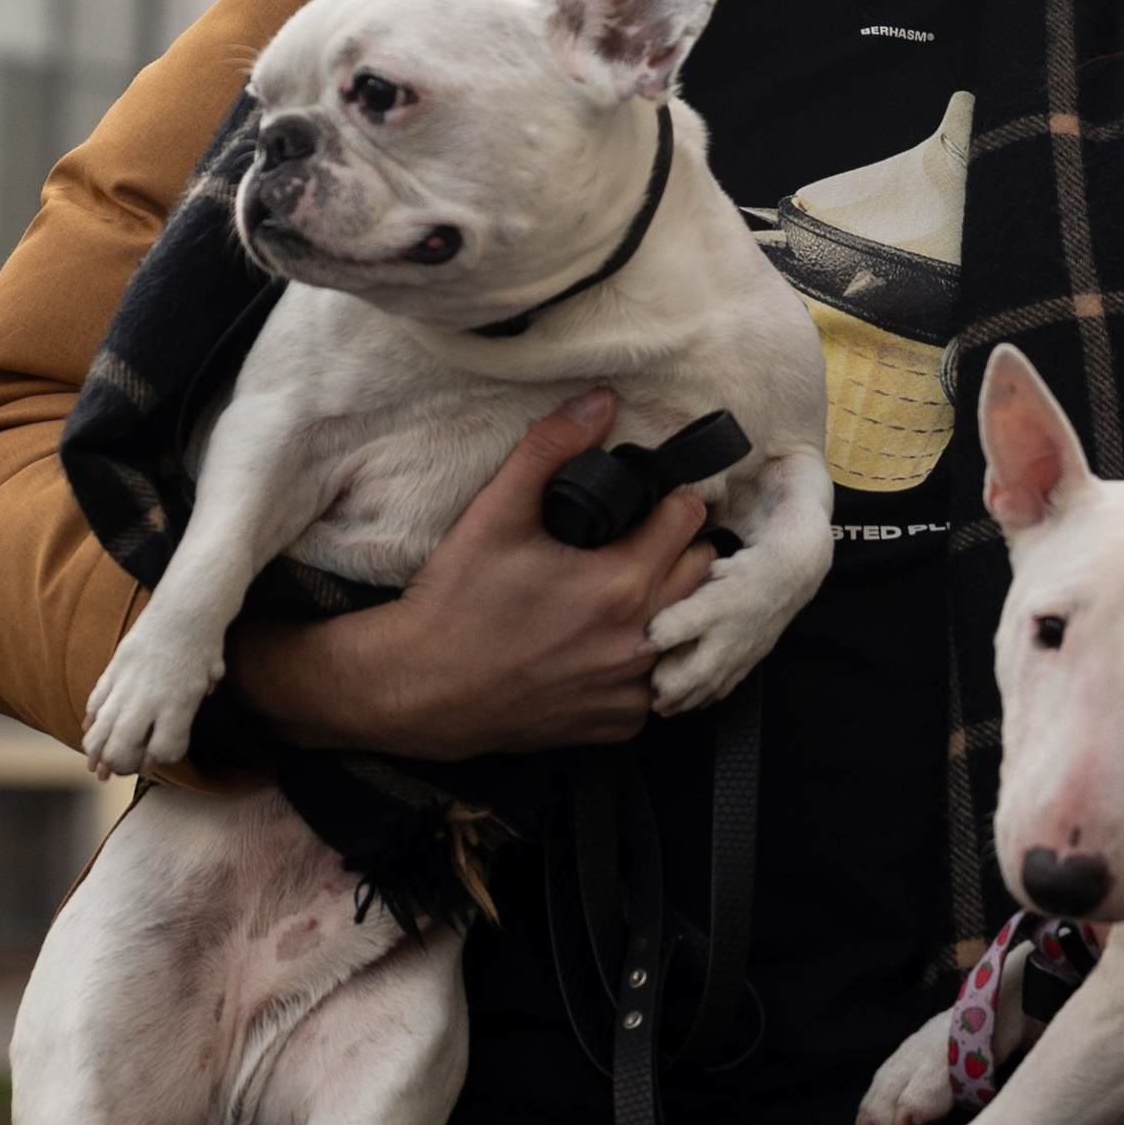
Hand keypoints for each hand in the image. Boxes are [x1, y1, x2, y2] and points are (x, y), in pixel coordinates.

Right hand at [226, 391, 713, 756]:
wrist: (421, 688)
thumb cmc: (454, 604)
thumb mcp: (496, 514)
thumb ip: (550, 449)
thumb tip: (597, 400)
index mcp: (620, 584)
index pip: (689, 520)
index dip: (671, 501)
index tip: (652, 502)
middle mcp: (638, 642)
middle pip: (702, 575)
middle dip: (678, 551)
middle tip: (640, 542)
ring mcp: (631, 689)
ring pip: (686, 632)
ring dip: (668, 609)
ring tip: (625, 592)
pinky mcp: (618, 724)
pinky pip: (658, 685)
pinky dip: (641, 663)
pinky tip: (605, 644)